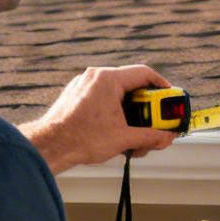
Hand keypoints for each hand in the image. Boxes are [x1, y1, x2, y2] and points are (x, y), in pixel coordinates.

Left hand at [19, 65, 179, 174]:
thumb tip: (166, 137)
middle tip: (155, 121)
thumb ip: (151, 136)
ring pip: (116, 93)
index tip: (169, 99)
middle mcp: (95, 77)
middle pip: (131, 85)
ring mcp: (84, 85)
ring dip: (129, 112)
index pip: (144, 73)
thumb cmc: (80, 139)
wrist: (49, 146)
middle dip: (145, 106)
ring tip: (131, 132)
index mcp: (108, 80)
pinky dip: (113, 112)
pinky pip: (102, 98)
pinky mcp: (76, 96)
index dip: (162, 86)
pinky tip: (115, 130)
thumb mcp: (124, 138)